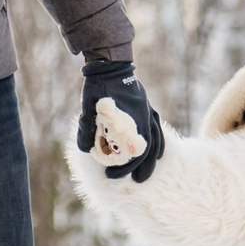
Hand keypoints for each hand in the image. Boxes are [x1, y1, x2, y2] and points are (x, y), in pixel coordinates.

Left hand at [78, 60, 163, 181]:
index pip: (132, 151)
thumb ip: (87, 127)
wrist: (111, 64)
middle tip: (136, 181)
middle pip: (147, 149)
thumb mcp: (88, 106)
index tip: (112, 175)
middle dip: (142, 167)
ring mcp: (147, 112)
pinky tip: (157, 153)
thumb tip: (86, 149)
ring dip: (153, 159)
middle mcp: (143, 118)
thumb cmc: (99, 85)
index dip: (124, 166)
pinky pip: (157, 129)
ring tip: (148, 173)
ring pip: (155, 140)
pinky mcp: (146, 108)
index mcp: (130, 120)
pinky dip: (158, 143)